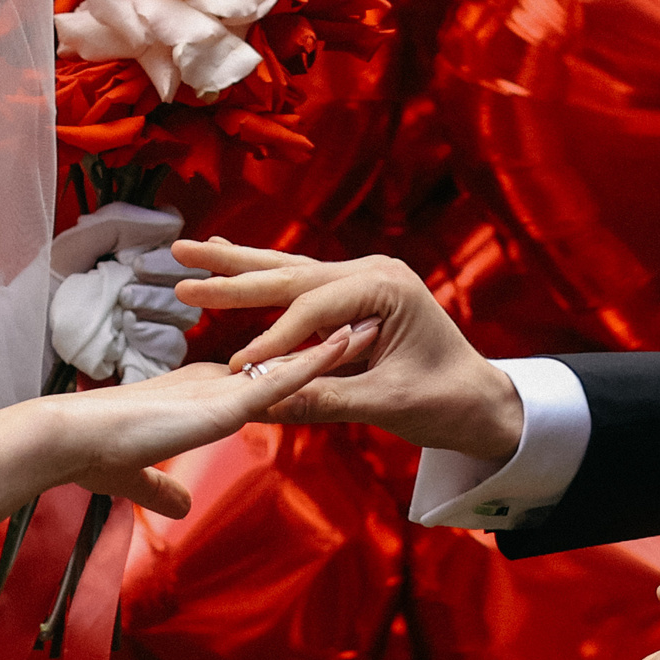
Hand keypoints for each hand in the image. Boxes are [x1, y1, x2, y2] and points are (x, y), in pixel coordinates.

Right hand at [45, 322, 375, 514]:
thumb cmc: (88, 456)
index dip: (292, 367)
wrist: (63, 441)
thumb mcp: (135, 478)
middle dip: (320, 342)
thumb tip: (180, 508)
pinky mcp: (220, 401)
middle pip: (279, 358)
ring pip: (288, 359)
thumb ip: (160, 489)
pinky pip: (280, 377)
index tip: (327, 357)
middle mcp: (215, 382)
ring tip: (374, 329)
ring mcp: (220, 388)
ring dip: (332, 346)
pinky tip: (348, 347)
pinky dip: (316, 362)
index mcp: (197, 395)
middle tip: (364, 328)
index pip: (258, 377)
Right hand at [170, 241, 521, 457]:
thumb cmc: (444, 401)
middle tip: (178, 268)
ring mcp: (361, 280)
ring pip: (287, 271)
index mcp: (385, 288)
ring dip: (235, 265)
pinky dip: (260, 278)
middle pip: (289, 273)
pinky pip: (298, 286)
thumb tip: (260, 407)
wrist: (481, 400)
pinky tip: (227, 262)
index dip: (270, 341)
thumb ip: (324, 400)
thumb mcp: (387, 405)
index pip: (311, 311)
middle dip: (231, 275)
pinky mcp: (353, 296)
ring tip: (187, 252)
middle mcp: (371, 272)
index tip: (234, 371)